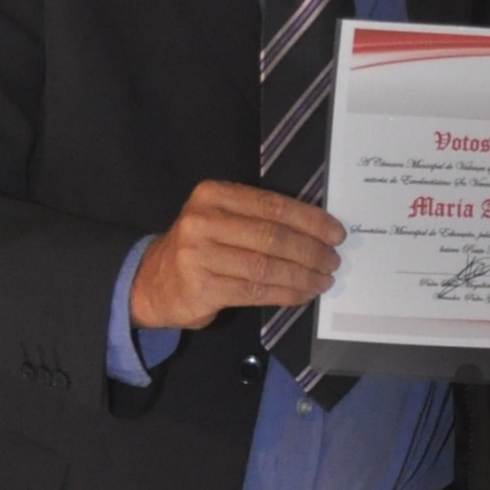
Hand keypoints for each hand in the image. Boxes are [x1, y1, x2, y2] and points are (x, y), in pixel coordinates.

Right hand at [130, 181, 342, 334]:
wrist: (153, 282)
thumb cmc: (200, 248)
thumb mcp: (220, 219)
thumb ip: (257, 217)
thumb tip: (315, 229)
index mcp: (212, 195)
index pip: (272, 205)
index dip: (309, 220)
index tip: (335, 232)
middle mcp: (203, 221)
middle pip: (271, 236)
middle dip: (310, 250)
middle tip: (333, 260)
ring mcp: (199, 256)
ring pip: (266, 266)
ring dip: (302, 275)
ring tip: (323, 280)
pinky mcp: (202, 288)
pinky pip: (255, 291)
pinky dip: (285, 293)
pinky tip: (301, 294)